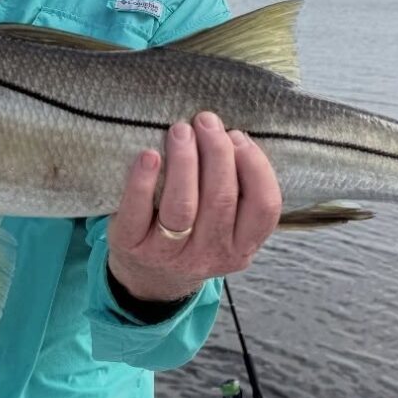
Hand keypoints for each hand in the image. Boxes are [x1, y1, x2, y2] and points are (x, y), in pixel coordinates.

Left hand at [107, 111, 281, 302]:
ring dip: (184, 162)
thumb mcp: (227, 227)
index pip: (264, 206)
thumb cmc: (195, 234)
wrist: (148, 276)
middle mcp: (210, 254)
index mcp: (242, 246)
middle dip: (216, 152)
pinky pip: (137, 212)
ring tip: (180, 130)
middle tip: (206, 120)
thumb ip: (238, 192)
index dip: (255, 166)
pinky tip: (148, 155)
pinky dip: (142, 181)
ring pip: (182, 206)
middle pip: (221, 199)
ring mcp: (170, 254)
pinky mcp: (132, 246)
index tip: (238, 135)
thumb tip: (233, 135)